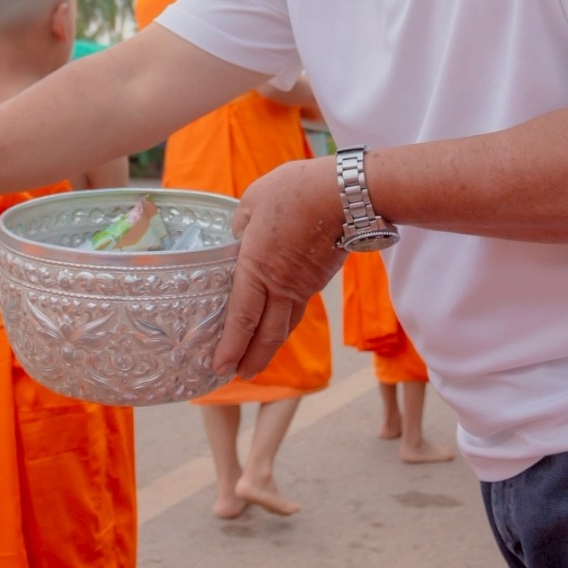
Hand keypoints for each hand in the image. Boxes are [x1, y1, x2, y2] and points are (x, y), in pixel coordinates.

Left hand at [217, 158, 345, 376]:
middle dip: (252, 359)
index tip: (220, 367)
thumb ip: (240, 224)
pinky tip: (280, 324)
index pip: (242, 318)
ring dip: (270, 347)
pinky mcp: (319, 279)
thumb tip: (239, 236)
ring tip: (257, 360)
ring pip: (285, 325)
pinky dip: (286, 324)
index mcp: (257, 267)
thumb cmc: (295, 191)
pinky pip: (298, 308)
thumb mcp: (252, 201)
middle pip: (266, 334)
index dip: (231, 346)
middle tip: (239, 376)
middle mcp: (281, 284)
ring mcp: (304, 285)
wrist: (347, 194)